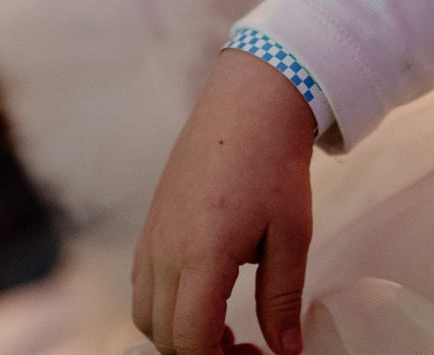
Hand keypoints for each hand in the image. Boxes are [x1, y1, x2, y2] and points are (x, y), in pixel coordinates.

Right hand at [133, 49, 319, 353]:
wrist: (249, 103)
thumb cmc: (274, 164)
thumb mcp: (292, 233)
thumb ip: (282, 297)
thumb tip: (286, 350)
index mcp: (201, 254)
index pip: (190, 339)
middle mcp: (164, 249)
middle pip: (163, 334)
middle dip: (200, 353)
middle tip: (244, 347)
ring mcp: (151, 235)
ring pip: (145, 312)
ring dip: (178, 331)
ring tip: (224, 325)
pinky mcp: (151, 224)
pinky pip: (142, 283)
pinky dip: (165, 305)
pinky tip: (205, 294)